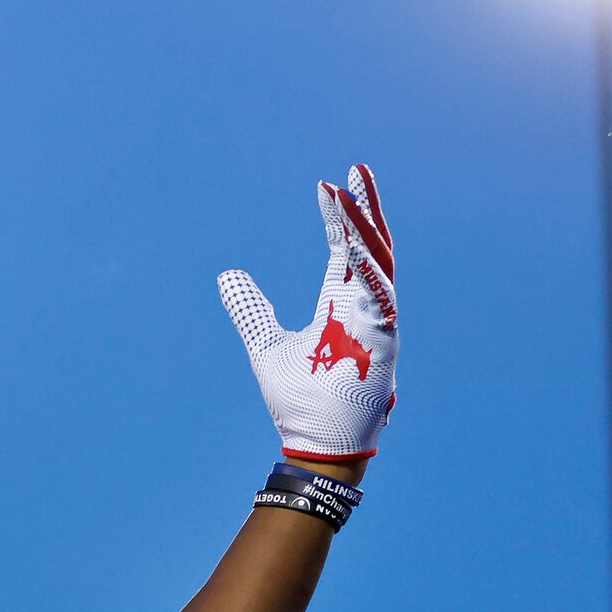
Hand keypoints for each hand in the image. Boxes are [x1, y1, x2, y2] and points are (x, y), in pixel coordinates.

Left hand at [219, 164, 396, 462]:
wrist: (315, 442)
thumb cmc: (300, 398)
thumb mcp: (266, 344)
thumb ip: (251, 308)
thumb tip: (227, 275)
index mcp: (340, 303)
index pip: (343, 250)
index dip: (337, 218)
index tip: (326, 185)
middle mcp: (363, 306)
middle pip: (369, 246)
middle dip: (364, 208)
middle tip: (356, 170)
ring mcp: (377, 322)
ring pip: (377, 264)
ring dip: (365, 230)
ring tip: (352, 194)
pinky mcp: (384, 343)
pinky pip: (381, 300)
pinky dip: (370, 273)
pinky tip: (359, 248)